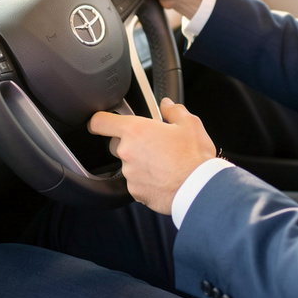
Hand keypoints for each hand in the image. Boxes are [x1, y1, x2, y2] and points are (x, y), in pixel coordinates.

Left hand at [87, 98, 217, 214]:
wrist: (198, 189)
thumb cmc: (194, 157)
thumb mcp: (190, 124)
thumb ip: (173, 110)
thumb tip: (167, 104)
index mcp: (136, 131)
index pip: (100, 122)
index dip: (99, 120)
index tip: (102, 122)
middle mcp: (128, 152)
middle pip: (117, 144)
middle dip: (131, 142)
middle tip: (153, 143)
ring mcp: (130, 174)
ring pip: (128, 164)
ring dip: (140, 162)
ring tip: (164, 163)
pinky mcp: (135, 192)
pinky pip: (136, 182)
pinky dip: (146, 179)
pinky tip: (164, 176)